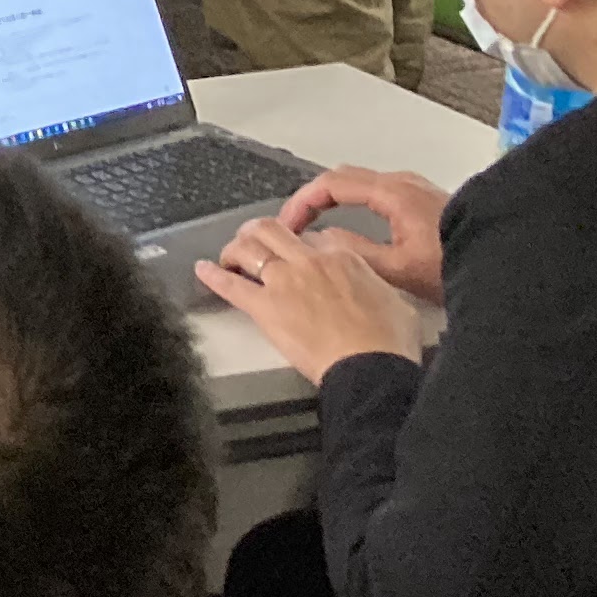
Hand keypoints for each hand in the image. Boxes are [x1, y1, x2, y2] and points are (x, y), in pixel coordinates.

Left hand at [198, 213, 426, 381]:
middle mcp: (309, 261)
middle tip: (252, 241)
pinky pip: (231, 285)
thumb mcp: (394, 299)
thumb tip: (367, 284)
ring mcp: (284, 282)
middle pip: (271, 230)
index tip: (296, 252)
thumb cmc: (389, 341)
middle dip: (257, 231)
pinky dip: (213, 275)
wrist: (370, 367)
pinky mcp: (265, 307)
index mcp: (343, 257)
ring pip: (248, 248)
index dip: (300, 243)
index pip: (311, 236)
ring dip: (234, 249)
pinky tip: (202, 269)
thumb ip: (372, 282)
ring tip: (229, 256)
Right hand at [276, 164, 450, 305]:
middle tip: (297, 223)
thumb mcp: (398, 268)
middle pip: (343, 178)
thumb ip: (353, 251)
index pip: (330, 184)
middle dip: (313, 198)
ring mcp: (417, 188)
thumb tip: (322, 239)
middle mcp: (403, 183)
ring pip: (362, 183)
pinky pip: (379, 190)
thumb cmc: (456, 265)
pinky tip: (358, 223)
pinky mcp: (427, 200)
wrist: (505, 262)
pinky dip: (356, 201)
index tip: (288, 224)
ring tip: (321, 223)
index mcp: (392, 194)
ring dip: (335, 198)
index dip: (302, 202)